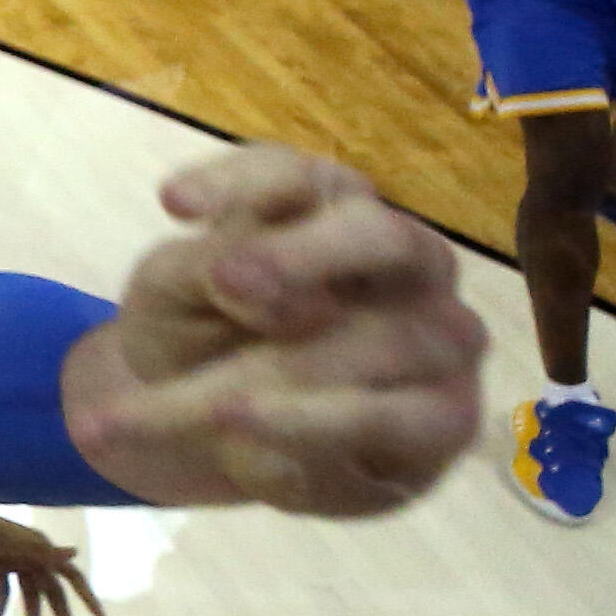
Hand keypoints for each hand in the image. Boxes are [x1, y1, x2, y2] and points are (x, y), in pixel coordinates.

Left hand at [0, 503, 103, 615]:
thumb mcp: (6, 540)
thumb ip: (41, 549)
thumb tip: (76, 553)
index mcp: (39, 548)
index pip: (71, 576)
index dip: (87, 596)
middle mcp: (31, 554)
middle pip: (52, 591)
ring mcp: (13, 558)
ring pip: (29, 594)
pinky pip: (5, 588)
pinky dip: (2, 603)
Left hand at [64, 146, 485, 515]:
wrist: (203, 436)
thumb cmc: (198, 338)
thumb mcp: (172, 295)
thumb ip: (202, 269)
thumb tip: (250, 280)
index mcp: (330, 208)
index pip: (300, 175)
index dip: (241, 182)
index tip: (174, 205)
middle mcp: (403, 261)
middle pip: (380, 235)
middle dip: (303, 254)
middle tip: (225, 280)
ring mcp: (439, 336)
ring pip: (386, 339)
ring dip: (290, 370)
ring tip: (212, 406)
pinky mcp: (442, 418)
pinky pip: (392, 420)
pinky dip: (314, 428)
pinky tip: (247, 441)